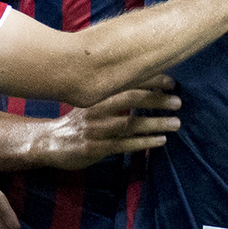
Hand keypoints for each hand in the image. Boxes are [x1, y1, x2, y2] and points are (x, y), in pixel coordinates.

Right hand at [38, 75, 180, 169]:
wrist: (50, 142)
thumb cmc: (77, 120)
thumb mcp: (90, 101)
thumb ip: (112, 93)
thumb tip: (144, 82)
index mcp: (96, 93)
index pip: (126, 81)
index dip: (150, 80)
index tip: (171, 82)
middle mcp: (96, 108)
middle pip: (130, 99)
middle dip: (156, 100)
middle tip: (178, 102)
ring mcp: (96, 129)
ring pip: (130, 124)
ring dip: (155, 123)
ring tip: (175, 123)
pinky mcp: (95, 148)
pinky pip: (124, 145)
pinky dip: (144, 142)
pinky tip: (160, 140)